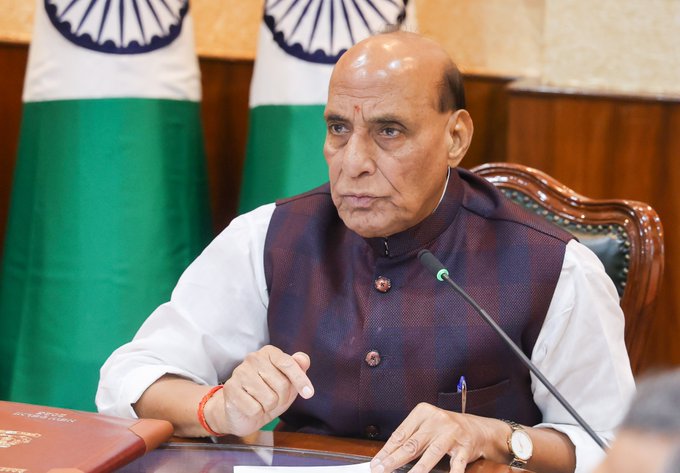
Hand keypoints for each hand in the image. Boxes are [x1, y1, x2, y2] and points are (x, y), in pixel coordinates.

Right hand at [205, 345, 313, 435]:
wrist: (242, 412)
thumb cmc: (268, 394)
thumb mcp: (288, 382)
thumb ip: (298, 368)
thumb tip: (303, 359)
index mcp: (268, 352)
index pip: (288, 364)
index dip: (300, 380)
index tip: (309, 394)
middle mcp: (253, 358)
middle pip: (282, 384)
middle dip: (282, 398)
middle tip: (274, 399)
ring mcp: (239, 373)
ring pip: (269, 399)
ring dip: (269, 407)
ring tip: (261, 403)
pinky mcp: (231, 390)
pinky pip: (255, 410)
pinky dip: (257, 414)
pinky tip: (250, 407)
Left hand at [370, 403, 501, 472]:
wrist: (478, 428)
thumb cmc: (446, 429)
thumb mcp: (427, 426)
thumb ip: (410, 437)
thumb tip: (388, 456)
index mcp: (423, 412)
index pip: (401, 434)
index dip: (387, 450)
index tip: (376, 463)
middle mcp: (437, 420)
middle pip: (412, 444)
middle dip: (394, 460)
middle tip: (381, 470)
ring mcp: (452, 433)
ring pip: (431, 454)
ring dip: (417, 470)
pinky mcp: (465, 447)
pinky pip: (456, 464)